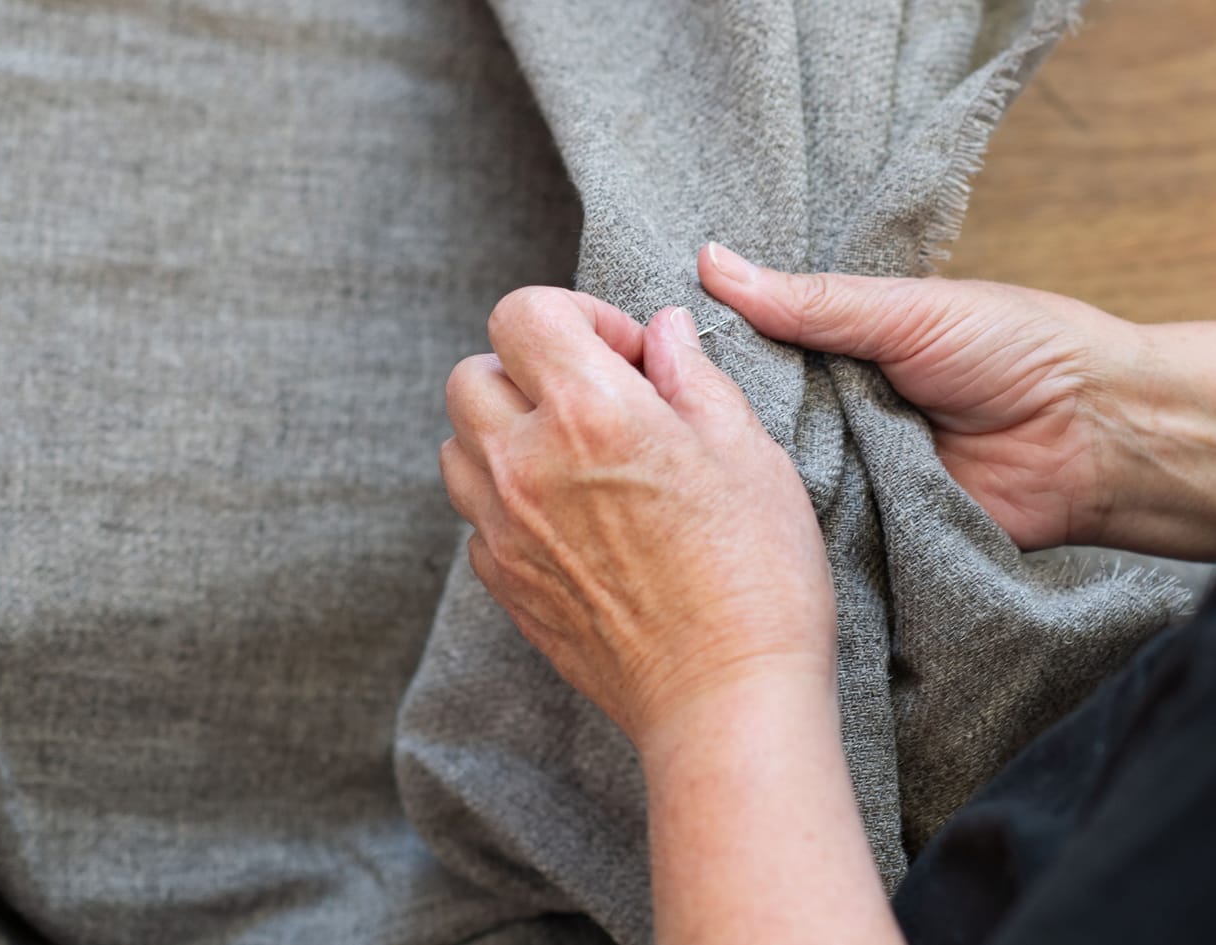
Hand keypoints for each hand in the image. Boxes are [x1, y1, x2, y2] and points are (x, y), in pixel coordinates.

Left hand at [440, 288, 836, 746]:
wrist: (725, 698)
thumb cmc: (757, 574)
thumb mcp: (749, 452)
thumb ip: (694, 377)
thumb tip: (664, 331)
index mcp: (590, 412)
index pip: (523, 313)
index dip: (578, 315)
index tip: (627, 353)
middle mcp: (526, 465)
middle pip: (471, 373)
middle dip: (529, 369)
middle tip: (598, 399)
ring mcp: (504, 530)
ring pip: (458, 445)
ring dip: (505, 432)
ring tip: (576, 456)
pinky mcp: (505, 585)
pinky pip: (476, 518)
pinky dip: (509, 501)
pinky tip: (575, 519)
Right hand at [699, 242, 1144, 551]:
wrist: (1097, 438)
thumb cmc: (1020, 350)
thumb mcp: (908, 312)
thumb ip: (813, 302)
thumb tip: (713, 262)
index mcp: (846, 351)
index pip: (755, 353)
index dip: (708, 356)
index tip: (645, 352)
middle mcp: (843, 413)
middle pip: (760, 421)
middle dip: (722, 420)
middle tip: (660, 418)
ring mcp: (859, 475)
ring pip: (783, 478)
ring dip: (760, 473)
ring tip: (691, 469)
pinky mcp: (880, 531)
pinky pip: (824, 530)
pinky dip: (801, 522)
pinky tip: (751, 519)